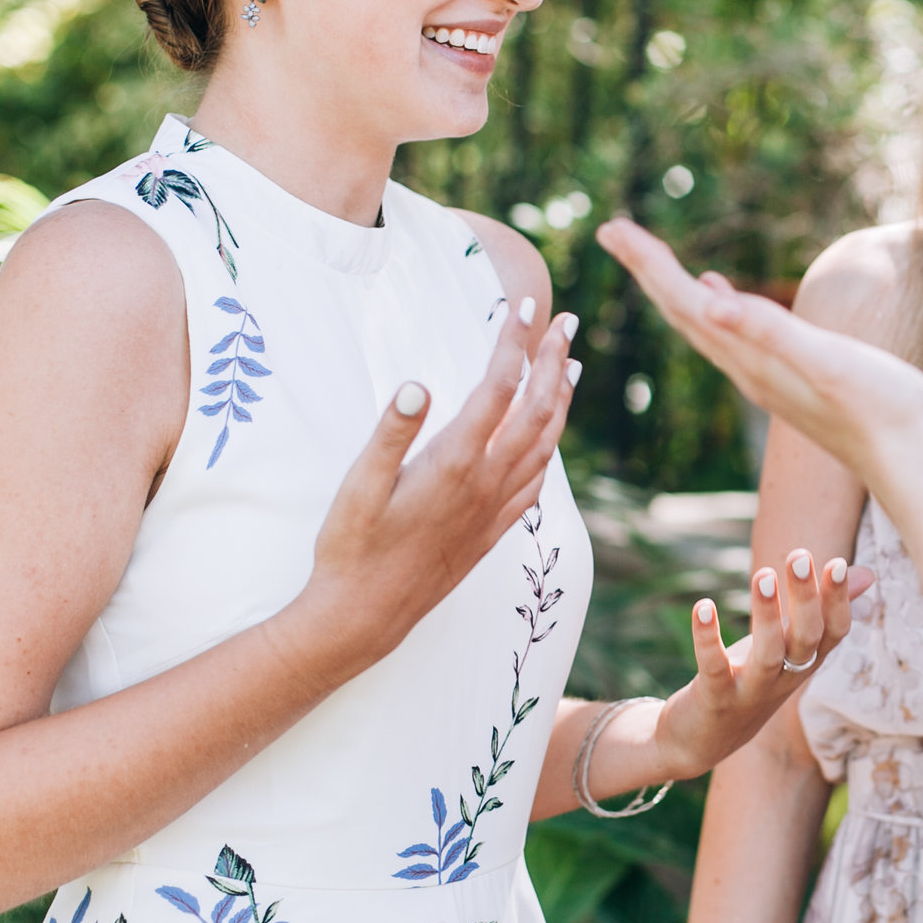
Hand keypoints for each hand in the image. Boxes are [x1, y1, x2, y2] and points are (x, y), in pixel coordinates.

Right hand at [287, 302, 576, 671]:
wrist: (365, 616)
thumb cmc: (351, 548)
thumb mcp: (357, 486)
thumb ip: (391, 433)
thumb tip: (418, 383)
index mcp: (454, 463)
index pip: (497, 388)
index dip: (513, 343)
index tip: (525, 305)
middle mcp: (485, 483)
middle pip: (536, 410)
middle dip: (553, 361)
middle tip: (565, 321)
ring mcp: (495, 508)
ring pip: (546, 443)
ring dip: (561, 399)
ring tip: (571, 364)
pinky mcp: (493, 529)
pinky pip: (537, 478)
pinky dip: (551, 444)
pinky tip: (550, 434)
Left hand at [594, 218, 922, 494]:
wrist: (909, 461)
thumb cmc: (880, 408)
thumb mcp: (827, 361)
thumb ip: (771, 332)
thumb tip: (712, 302)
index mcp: (751, 358)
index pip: (686, 302)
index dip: (649, 264)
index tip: (613, 227)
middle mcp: (748, 369)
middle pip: (682, 312)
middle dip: (648, 269)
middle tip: (612, 230)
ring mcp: (766, 376)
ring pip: (703, 325)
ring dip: (673, 289)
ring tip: (650, 258)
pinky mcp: (787, 379)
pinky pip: (733, 336)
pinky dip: (714, 308)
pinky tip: (717, 295)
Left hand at [657, 546, 874, 778]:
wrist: (702, 741)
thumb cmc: (751, 680)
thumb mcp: (789, 646)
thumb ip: (824, 611)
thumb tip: (868, 574)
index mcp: (805, 662)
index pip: (833, 633)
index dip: (838, 601)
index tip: (838, 563)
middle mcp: (785, 678)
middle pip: (806, 639)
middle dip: (805, 598)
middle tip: (799, 555)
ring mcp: (750, 691)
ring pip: (767, 655)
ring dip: (766, 616)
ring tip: (761, 574)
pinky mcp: (714, 699)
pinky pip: (714, 668)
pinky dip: (708, 638)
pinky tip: (703, 606)